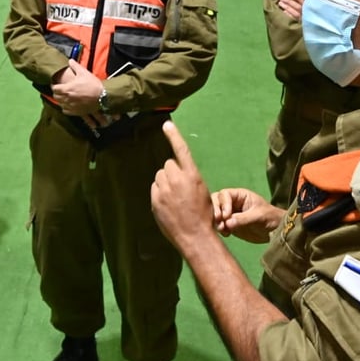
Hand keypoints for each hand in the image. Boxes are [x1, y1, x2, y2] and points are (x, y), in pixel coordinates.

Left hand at [51, 58, 106, 116]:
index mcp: (67, 89)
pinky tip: (68, 104)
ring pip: (60, 104)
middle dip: (56, 93)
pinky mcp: (76, 112)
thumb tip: (70, 60)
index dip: (54, 86)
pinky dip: (65, 108)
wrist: (102, 97)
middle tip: (59, 90)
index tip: (55, 84)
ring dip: (60, 100)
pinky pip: (65, 111)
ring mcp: (71, 106)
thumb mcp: (83, 72)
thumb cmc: (92, 84)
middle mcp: (67, 98)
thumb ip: (75, 66)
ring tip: (63, 97)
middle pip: (55, 97)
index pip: (54, 89)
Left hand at [151, 121, 215, 251]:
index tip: (166, 125)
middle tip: (179, 187)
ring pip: (160, 177)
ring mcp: (164, 190)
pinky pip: (155, 189)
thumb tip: (173, 172)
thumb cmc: (204, 215)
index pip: (181, 151)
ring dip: (165, 182)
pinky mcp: (155, 200)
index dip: (174, 136)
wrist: (196, 235)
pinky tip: (169, 206)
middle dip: (172, 172)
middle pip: (168, 165)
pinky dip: (159, 193)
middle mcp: (177, 179)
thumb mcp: (202, 192)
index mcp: (192, 175)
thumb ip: (187, 179)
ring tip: (175, 198)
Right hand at [212, 188, 284, 243]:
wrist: (276, 232)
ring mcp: (230, 214)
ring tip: (223, 230)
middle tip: (220, 222)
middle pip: (215, 201)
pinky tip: (227, 234)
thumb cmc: (270, 218)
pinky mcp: (229, 225)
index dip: (222, 204)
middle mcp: (232, 203)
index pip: (224, 195)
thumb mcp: (257, 216)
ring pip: (215, 213)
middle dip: (215, 211)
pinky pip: (219, 225)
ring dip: (216, 221)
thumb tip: (227, 223)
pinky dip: (220, 229)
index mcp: (239, 195)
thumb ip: (242, 218)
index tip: (226, 216)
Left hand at [275, 0, 304, 20]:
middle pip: (297, 6)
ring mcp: (303, 18)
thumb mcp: (305, 7)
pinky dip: (289, 15)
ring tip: (280, 3)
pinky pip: (294, 19)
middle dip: (288, 1)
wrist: (311, 26)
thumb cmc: (306, 13)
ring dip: (287, 7)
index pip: (302, 1)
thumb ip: (300, 2)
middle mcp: (306, 12)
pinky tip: (284, 11)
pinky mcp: (300, 23)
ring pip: (295, 12)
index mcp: (307, 7)